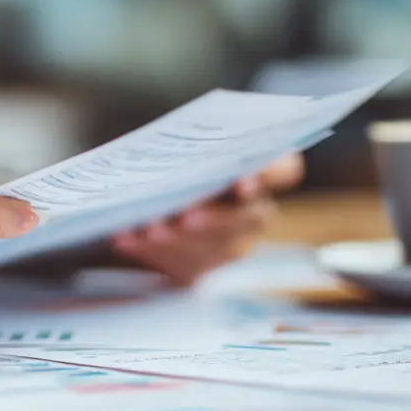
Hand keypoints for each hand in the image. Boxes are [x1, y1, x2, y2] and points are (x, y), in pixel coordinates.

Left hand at [111, 153, 303, 286]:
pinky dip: (150, 252)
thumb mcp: (186, 143)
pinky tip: (127, 238)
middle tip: (185, 215)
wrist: (153, 185)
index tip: (242, 181)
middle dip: (216, 219)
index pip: (284, 171)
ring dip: (181, 240)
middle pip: (249, 219)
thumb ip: (191, 144)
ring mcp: (229, 244)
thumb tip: (169, 147)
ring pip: (216, 249)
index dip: (269, 176)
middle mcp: (254, 212)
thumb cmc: (176, 157)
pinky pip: (181, 266)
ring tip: (150, 228)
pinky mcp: (198, 267)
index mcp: (261, 170)